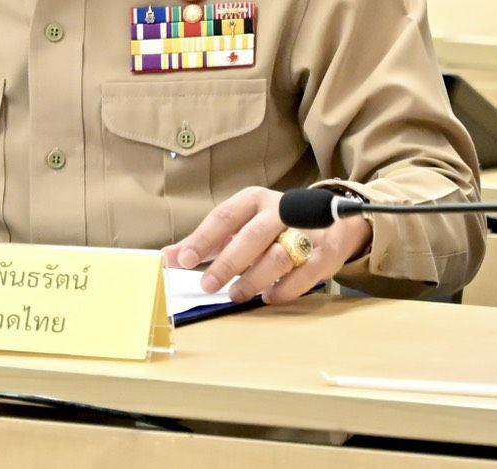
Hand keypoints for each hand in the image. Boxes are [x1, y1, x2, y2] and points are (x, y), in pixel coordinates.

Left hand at [162, 186, 372, 303]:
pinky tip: (268, 296)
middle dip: (227, 263)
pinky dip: (283, 290)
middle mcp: (280, 209)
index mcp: (254, 199)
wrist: (330, 221)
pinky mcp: (324, 253)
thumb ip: (204, 243)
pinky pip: (302, 275)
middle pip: (251, 236)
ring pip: (277, 257)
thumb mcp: (238, 227)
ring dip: (253, 280)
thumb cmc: (270, 227)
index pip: (224, 216)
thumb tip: (166, 258)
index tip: (183, 260)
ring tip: (236, 295)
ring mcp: (305, 230)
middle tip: (208, 285)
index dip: (202, 238)